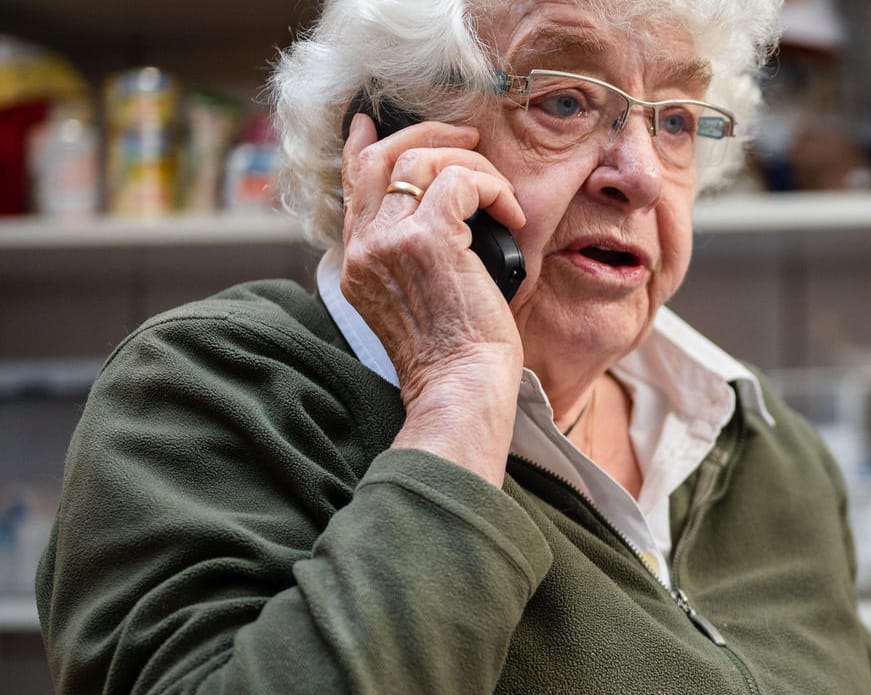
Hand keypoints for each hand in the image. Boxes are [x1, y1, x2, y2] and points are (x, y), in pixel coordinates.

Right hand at [338, 113, 529, 481]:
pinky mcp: (429, 240)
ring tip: (499, 190)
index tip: (374, 124)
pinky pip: (461, 181)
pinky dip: (493, 187)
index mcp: (358, 263)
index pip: (351, 184)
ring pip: (420, 161)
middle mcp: (365, 248)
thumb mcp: (419, 303)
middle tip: (467, 137)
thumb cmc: (456, 358)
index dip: (364, 145)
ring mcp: (391, 241)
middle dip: (427, 137)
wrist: (460, 389)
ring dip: (470, 163)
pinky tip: (512, 215)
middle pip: (379, 159)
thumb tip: (450, 218)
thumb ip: (412, 260)